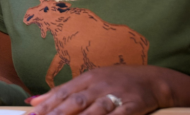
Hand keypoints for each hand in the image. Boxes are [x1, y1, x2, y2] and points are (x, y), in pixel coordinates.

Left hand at [29, 66, 169, 114]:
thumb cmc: (117, 81)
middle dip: (58, 113)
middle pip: (76, 101)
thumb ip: (63, 91)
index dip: (47, 105)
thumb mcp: (89, 80)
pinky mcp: (134, 104)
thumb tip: (34, 101)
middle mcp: (100, 85)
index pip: (63, 93)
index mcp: (88, 78)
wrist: (154, 79)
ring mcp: (117, 94)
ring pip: (96, 109)